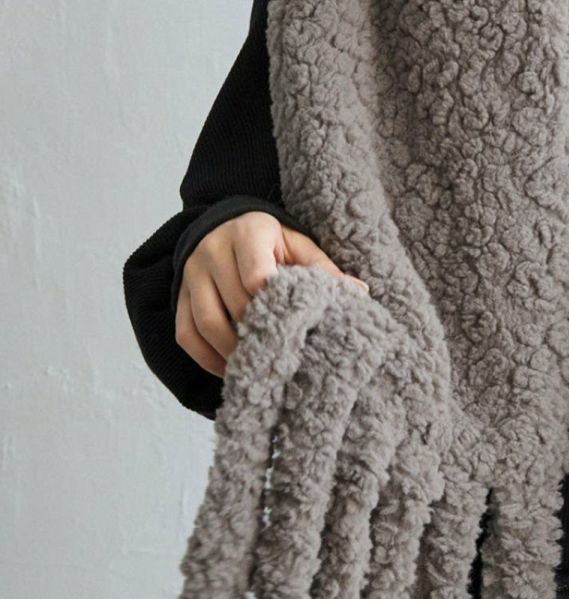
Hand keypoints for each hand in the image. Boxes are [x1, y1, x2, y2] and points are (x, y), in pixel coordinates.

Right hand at [175, 212, 368, 378]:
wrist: (224, 227)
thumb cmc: (271, 241)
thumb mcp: (298, 245)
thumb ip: (324, 270)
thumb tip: (359, 293)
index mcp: (248, 233)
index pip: (256, 275)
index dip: (275, 306)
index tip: (296, 328)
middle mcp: (213, 251)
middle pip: (234, 304)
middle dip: (260, 334)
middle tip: (285, 359)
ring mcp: (191, 275)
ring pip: (206, 323)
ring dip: (233, 352)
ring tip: (260, 370)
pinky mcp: (179, 297)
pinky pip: (186, 335)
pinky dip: (208, 358)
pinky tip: (232, 371)